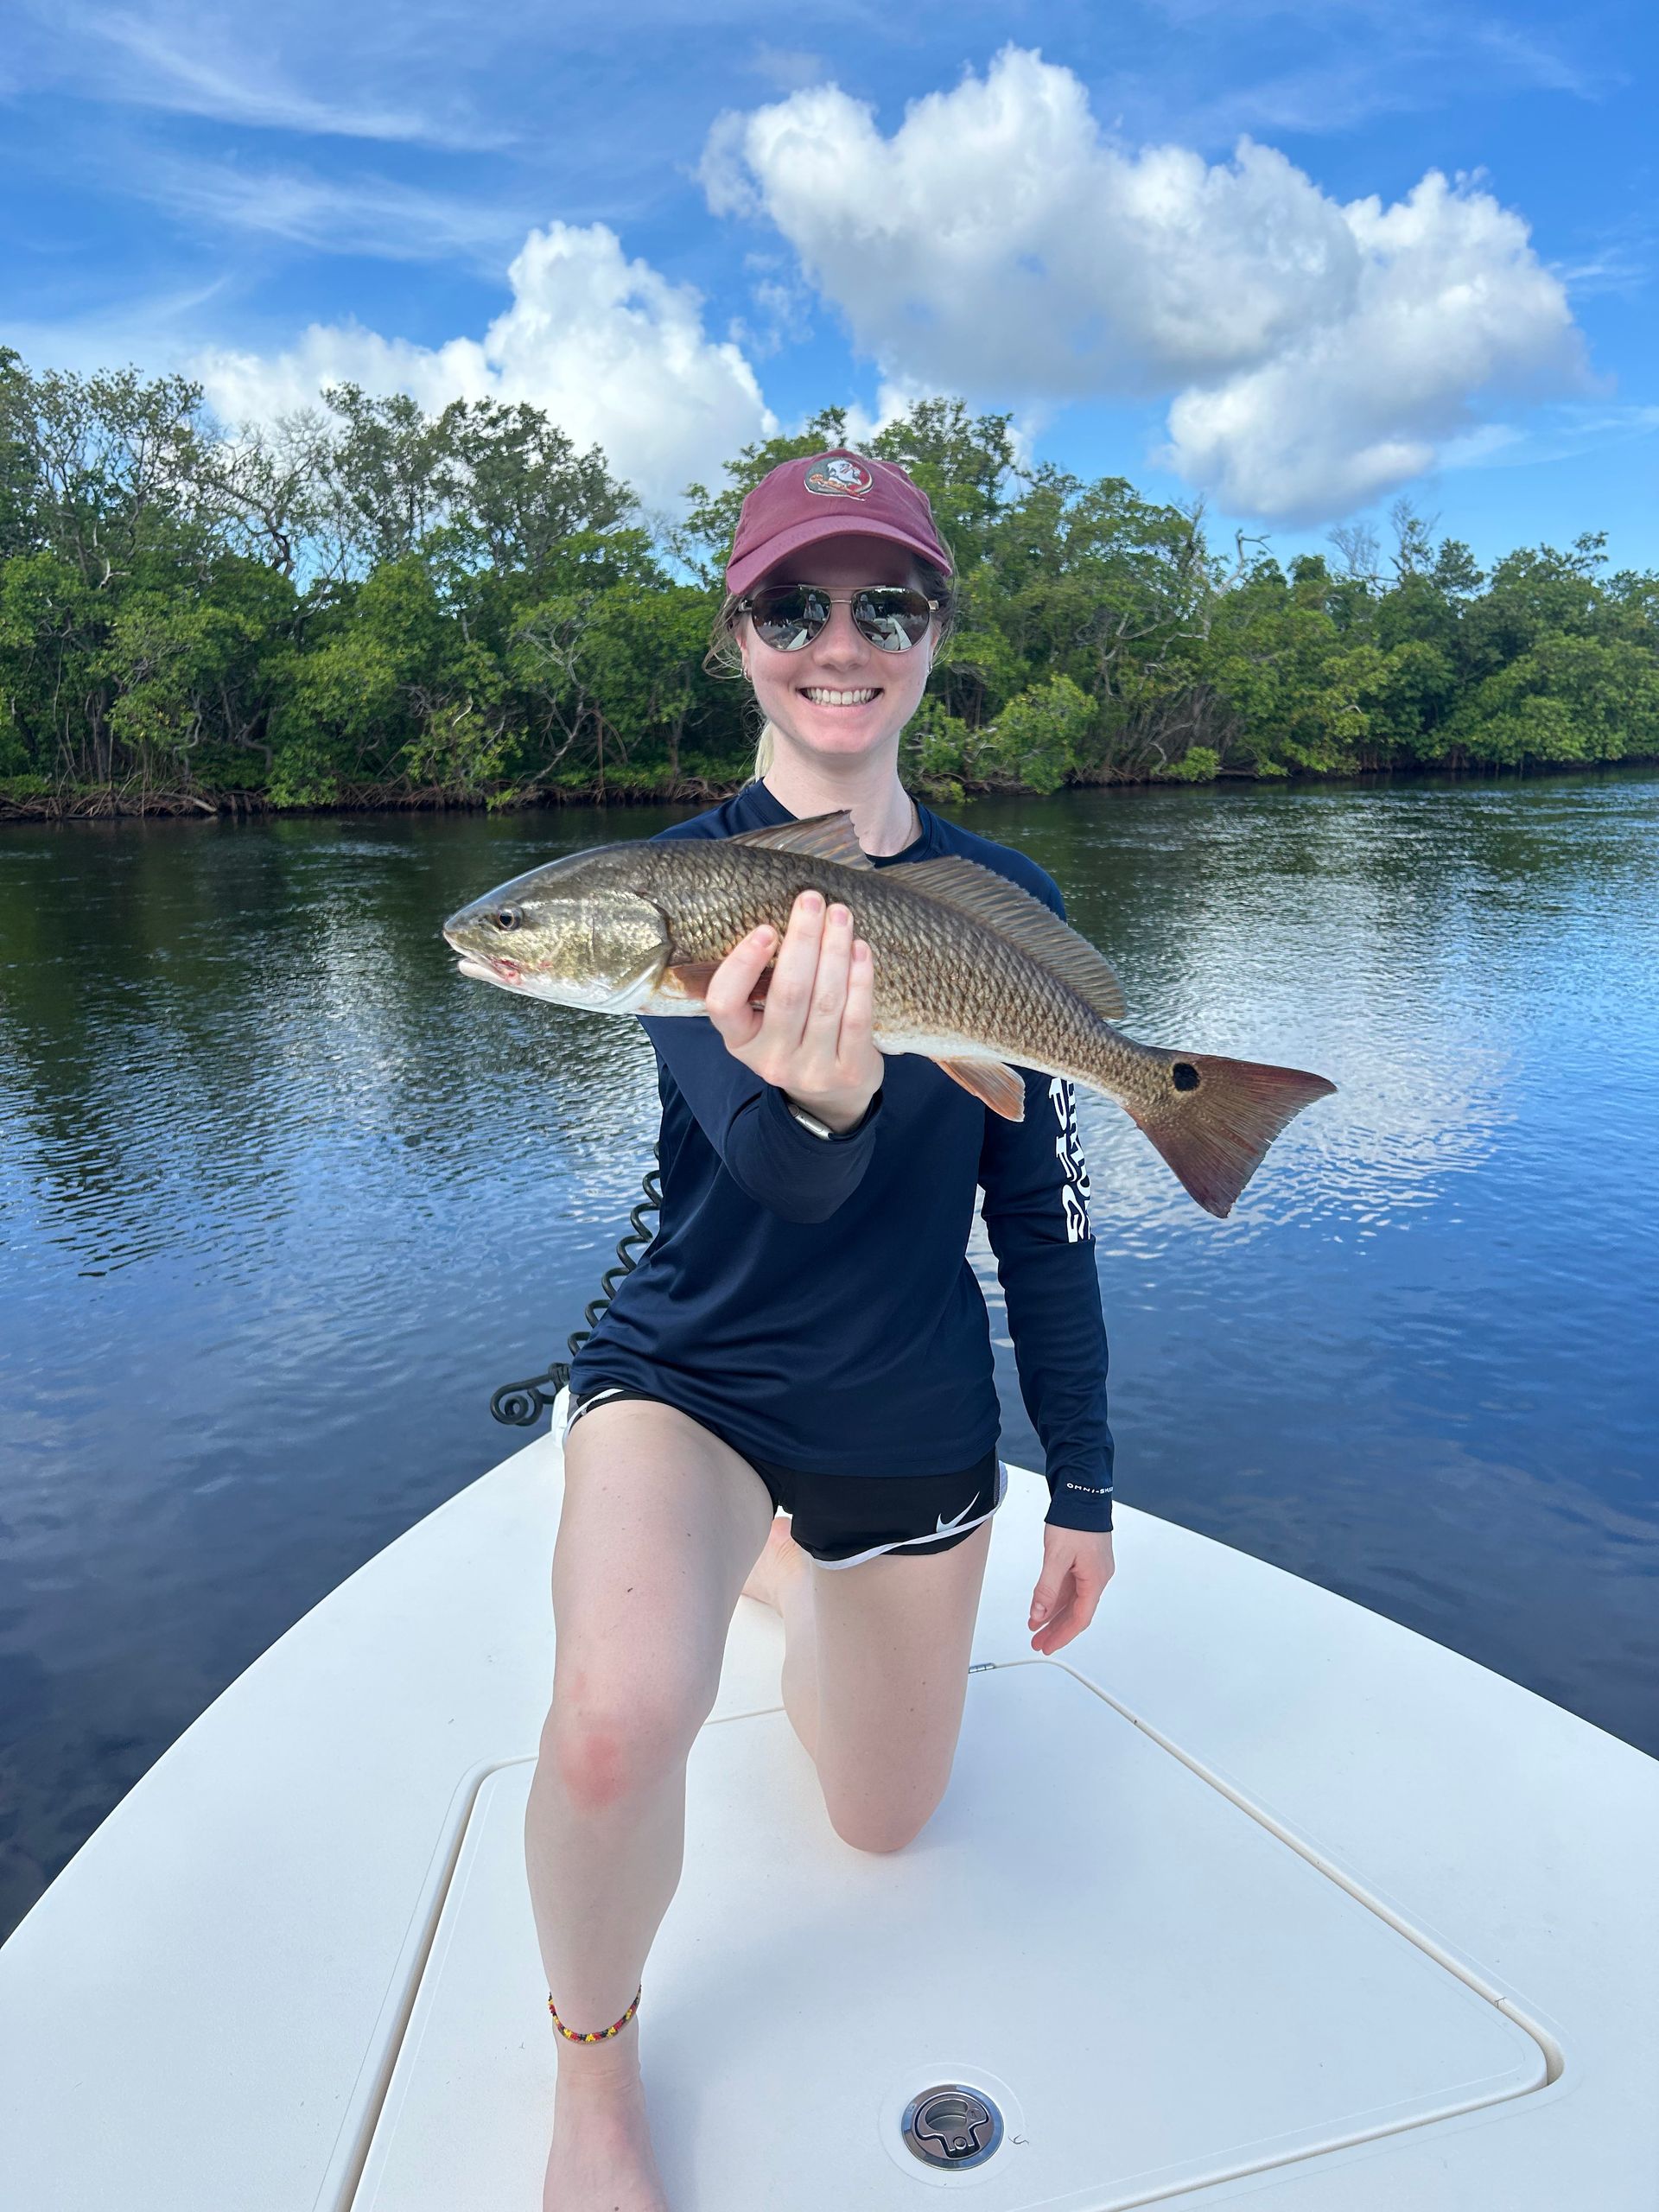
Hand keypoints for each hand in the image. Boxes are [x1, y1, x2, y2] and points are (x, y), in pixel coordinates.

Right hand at [704, 889, 882, 1133]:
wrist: (832, 1098)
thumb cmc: (794, 1040)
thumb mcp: (762, 1022)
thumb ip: (761, 984)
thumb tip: (786, 917)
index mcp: (740, 1041)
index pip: (724, 1004)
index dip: (742, 965)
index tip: (766, 929)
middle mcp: (772, 1059)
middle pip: (788, 994)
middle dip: (802, 940)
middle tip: (812, 900)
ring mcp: (812, 1070)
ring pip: (826, 1002)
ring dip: (835, 951)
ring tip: (840, 915)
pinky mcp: (850, 1071)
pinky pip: (856, 1018)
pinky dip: (860, 979)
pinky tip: (860, 950)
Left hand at [1028, 1526, 1113, 1654]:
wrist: (1082, 1494)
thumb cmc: (1075, 1520)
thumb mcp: (1056, 1557)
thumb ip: (1047, 1588)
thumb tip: (1038, 1613)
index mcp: (1095, 1579)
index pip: (1079, 1618)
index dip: (1062, 1635)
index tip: (1047, 1646)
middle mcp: (1097, 1577)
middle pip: (1076, 1612)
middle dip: (1056, 1630)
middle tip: (1039, 1643)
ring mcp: (1091, 1569)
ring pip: (1072, 1600)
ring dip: (1054, 1614)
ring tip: (1036, 1627)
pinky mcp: (1084, 1561)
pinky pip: (1070, 1586)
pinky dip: (1056, 1597)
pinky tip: (1043, 1604)